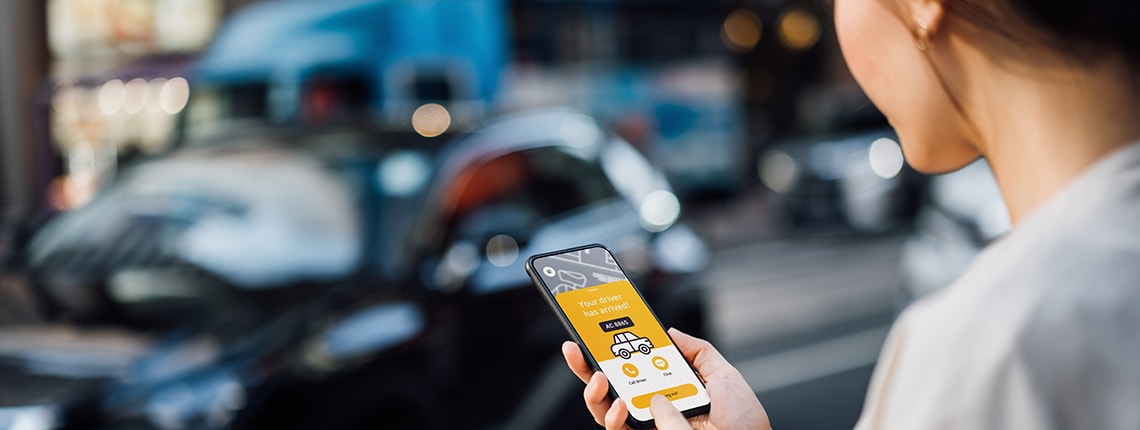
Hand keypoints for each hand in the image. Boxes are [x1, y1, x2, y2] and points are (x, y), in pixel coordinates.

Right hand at [561, 328, 770, 429]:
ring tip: (599, 377)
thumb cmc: (744, 424)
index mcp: (670, 391)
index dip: (613, 352)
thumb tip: (671, 332)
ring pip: (605, 410)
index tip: (598, 332)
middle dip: (587, 366)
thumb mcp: (725, 377)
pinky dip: (613, 418)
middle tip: (577, 348)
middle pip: (610, 387)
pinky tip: (620, 406)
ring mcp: (647, 428)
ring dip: (593, 392)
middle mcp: (653, 410)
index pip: (633, 370)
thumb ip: (699, 352)